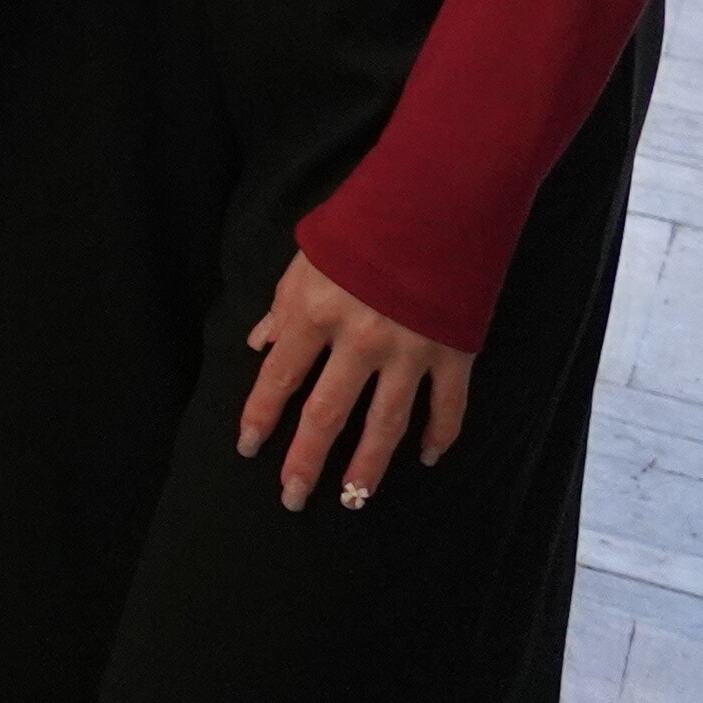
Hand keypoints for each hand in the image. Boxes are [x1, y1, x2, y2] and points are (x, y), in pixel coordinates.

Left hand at [239, 252, 469, 510]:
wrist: (437, 202)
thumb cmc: (363, 228)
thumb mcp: (307, 259)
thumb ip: (283, 307)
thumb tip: (258, 344)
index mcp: (315, 313)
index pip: (278, 379)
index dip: (260, 417)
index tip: (248, 449)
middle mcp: (359, 340)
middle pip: (327, 414)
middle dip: (306, 461)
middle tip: (291, 498)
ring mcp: (410, 351)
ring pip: (385, 425)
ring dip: (367, 467)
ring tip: (353, 499)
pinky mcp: (454, 353)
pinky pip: (448, 408)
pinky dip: (439, 436)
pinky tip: (426, 459)